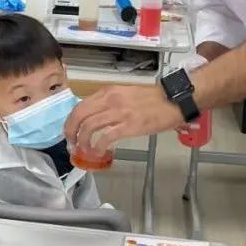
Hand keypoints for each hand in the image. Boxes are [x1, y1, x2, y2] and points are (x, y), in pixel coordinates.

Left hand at [64, 83, 181, 150]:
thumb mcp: (125, 95)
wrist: (174, 101)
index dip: (71, 122)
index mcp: (108, 92)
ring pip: (89, 127)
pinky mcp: (129, 126)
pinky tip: (98, 153)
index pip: (80, 106)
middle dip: (70, 132)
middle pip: (79, 116)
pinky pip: (106, 137)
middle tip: (72, 144)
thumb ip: (108, 104)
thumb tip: (94, 118)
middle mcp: (110, 100)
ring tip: (84, 150)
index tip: (70, 133)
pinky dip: (98, 147)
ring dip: (82, 141)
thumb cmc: (152, 100)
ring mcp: (119, 113)